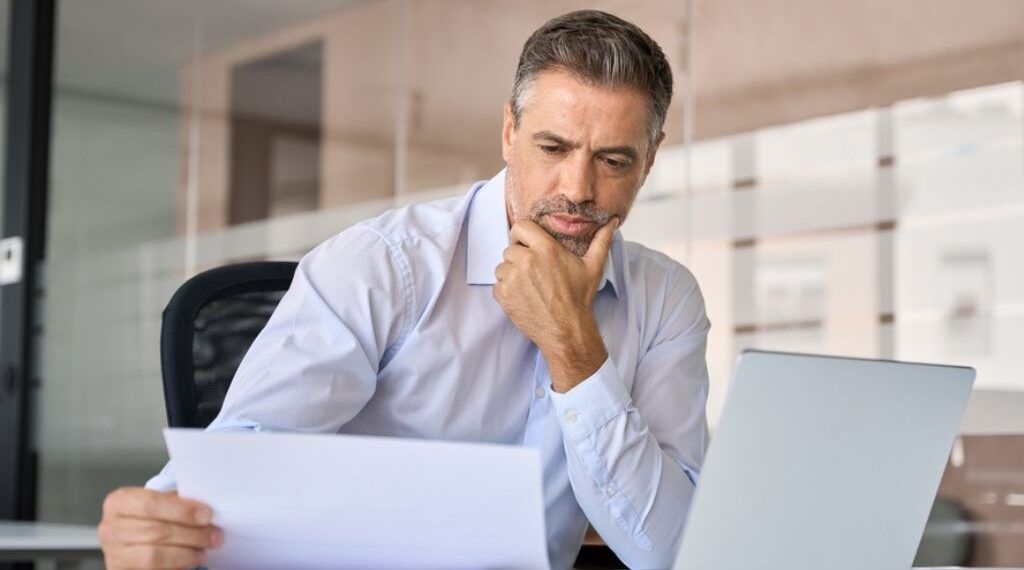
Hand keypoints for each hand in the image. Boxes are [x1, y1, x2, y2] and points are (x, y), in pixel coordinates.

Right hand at [98, 487, 221, 568]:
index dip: (182, 511)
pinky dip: (176, 567)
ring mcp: (113, 555)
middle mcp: (109, 529)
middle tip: (215, 535)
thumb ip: (178, 503)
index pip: (150, 504)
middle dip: (191, 534)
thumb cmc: (153, 517)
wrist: (134, 540)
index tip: (207, 515)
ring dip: (186, 554)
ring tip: (204, 550)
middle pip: (155, 532)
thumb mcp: (162, 503)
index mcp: (119, 502)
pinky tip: (190, 561)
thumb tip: (206, 512)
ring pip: (153, 556)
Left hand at [493, 218, 617, 391]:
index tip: (527, 243)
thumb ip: (601, 241)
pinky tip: (523, 297)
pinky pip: (498, 285)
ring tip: (529, 286)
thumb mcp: (593, 267)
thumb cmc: (579, 298)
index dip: (522, 234)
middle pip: (510, 249)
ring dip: (511, 275)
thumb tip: (611, 222)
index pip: (520, 226)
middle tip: (533, 272)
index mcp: (546, 249)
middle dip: (519, 257)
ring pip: (502, 267)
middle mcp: (526, 260)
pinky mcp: (504, 295)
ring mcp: (513, 278)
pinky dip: (507, 291)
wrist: (566, 330)